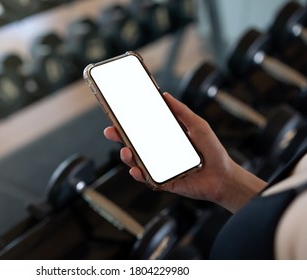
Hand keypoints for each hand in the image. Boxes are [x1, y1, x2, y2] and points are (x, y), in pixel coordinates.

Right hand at [104, 93, 266, 211]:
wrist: (223, 176)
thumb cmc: (212, 151)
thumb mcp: (198, 126)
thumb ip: (182, 111)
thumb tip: (166, 95)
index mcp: (164, 138)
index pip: (142, 130)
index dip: (128, 124)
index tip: (116, 115)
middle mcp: (158, 153)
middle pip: (133, 145)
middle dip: (119, 138)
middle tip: (111, 131)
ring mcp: (159, 167)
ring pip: (136, 162)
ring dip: (127, 157)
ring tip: (125, 151)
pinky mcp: (162, 182)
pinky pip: (147, 179)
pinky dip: (139, 175)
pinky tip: (136, 170)